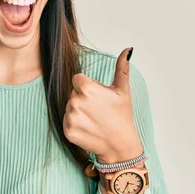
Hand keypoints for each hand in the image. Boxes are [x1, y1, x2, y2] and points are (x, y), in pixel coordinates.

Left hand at [63, 47, 142, 163]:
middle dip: (82, 99)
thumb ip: (121, 68)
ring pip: (68, 107)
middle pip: (72, 93)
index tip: (98, 97)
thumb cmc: (122, 116)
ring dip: (78, 112)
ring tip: (93, 120)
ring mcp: (71, 117)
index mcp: (87, 88)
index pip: (77, 80)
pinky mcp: (68, 130)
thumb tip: (128, 49)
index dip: (87, 87)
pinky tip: (88, 128)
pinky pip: (66, 122)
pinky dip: (75, 125)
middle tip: (97, 110)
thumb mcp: (122, 90)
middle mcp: (76, 101)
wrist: (120, 144)